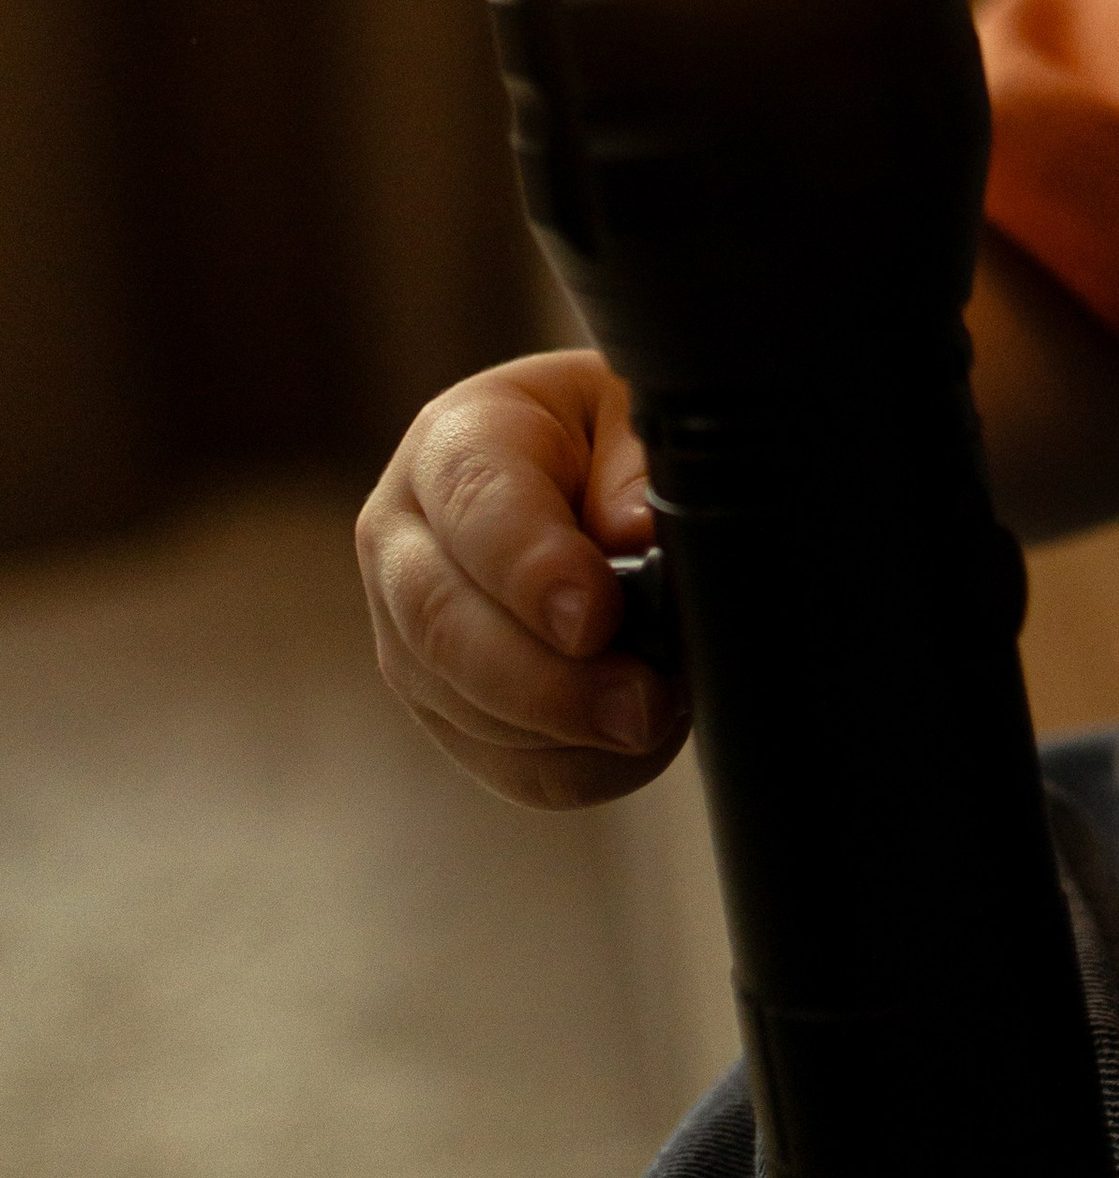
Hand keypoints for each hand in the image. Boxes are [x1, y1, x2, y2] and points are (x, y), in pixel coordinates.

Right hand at [355, 348, 686, 807]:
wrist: (580, 465)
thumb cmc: (605, 430)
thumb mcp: (632, 411)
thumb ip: (634, 466)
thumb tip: (631, 534)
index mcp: (452, 442)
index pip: (474, 507)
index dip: (532, 570)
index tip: (598, 617)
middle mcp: (404, 537)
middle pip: (444, 625)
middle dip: (548, 681)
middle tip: (643, 704)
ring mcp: (407, 629)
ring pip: (464, 706)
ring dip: (566, 731)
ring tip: (655, 715)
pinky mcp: (438, 703)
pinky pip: (497, 761)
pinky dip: (571, 767)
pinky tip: (629, 744)